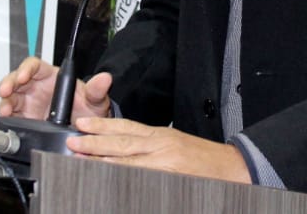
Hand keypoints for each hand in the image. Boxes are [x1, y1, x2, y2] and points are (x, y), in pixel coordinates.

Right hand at [0, 56, 112, 120]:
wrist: (86, 134)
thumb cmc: (88, 110)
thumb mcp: (95, 100)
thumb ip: (97, 90)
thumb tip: (105, 78)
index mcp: (51, 77)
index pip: (34, 66)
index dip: (26, 69)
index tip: (23, 76)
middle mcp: (36, 88)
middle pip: (16, 79)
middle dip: (8, 83)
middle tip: (5, 91)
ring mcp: (29, 104)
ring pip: (10, 97)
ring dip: (5, 101)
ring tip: (6, 109)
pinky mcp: (25, 120)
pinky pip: (11, 116)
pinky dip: (6, 117)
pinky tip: (7, 120)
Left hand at [66, 117, 250, 183]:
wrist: (233, 169)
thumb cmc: (204, 159)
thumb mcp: (175, 143)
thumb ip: (149, 146)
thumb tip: (120, 149)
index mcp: (161, 136)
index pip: (126, 128)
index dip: (102, 126)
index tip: (82, 125)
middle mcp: (161, 147)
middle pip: (122, 144)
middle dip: (95, 143)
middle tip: (73, 142)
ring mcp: (164, 166)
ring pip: (127, 163)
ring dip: (102, 162)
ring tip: (82, 160)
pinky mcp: (169, 181)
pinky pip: (140, 180)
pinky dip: (123, 180)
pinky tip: (108, 181)